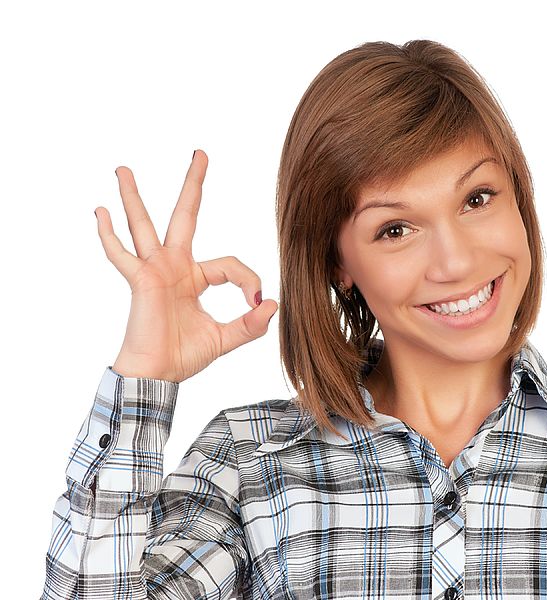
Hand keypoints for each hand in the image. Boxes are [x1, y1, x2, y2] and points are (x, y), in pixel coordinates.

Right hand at [95, 149, 277, 382]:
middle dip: (193, 184)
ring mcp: (155, 271)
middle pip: (185, 216)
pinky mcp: (140, 281)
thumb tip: (273, 303)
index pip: (230, 265)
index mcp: (195, 277)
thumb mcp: (226, 338)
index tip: (256, 301)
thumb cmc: (184, 356)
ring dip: (134, 197)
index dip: (249, 280)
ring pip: (144, 225)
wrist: (158, 375)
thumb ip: (251, 324)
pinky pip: (122, 255)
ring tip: (124, 169)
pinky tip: (99, 212)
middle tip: (200, 153)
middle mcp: (174, 266)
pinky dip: (109, 235)